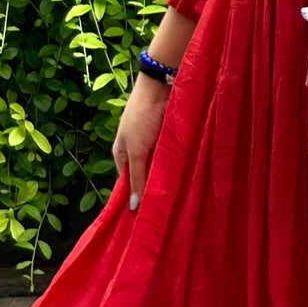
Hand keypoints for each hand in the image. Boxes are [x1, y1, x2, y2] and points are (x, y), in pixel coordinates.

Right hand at [112, 74, 168, 208]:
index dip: (134, 198)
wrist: (161, 87)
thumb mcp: (136, 151)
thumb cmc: (141, 118)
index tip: (144, 219)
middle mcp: (137, 152)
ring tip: (177, 204)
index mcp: (121, 155)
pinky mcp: (170, 140)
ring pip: (160, 169)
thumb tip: (133, 207)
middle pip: (144, 177)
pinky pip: (172, 159)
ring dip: (167, 180)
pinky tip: (186, 183)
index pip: (126, 183)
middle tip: (164, 215)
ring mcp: (154, 146)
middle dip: (153, 191)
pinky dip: (177, 168)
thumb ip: (136, 177)